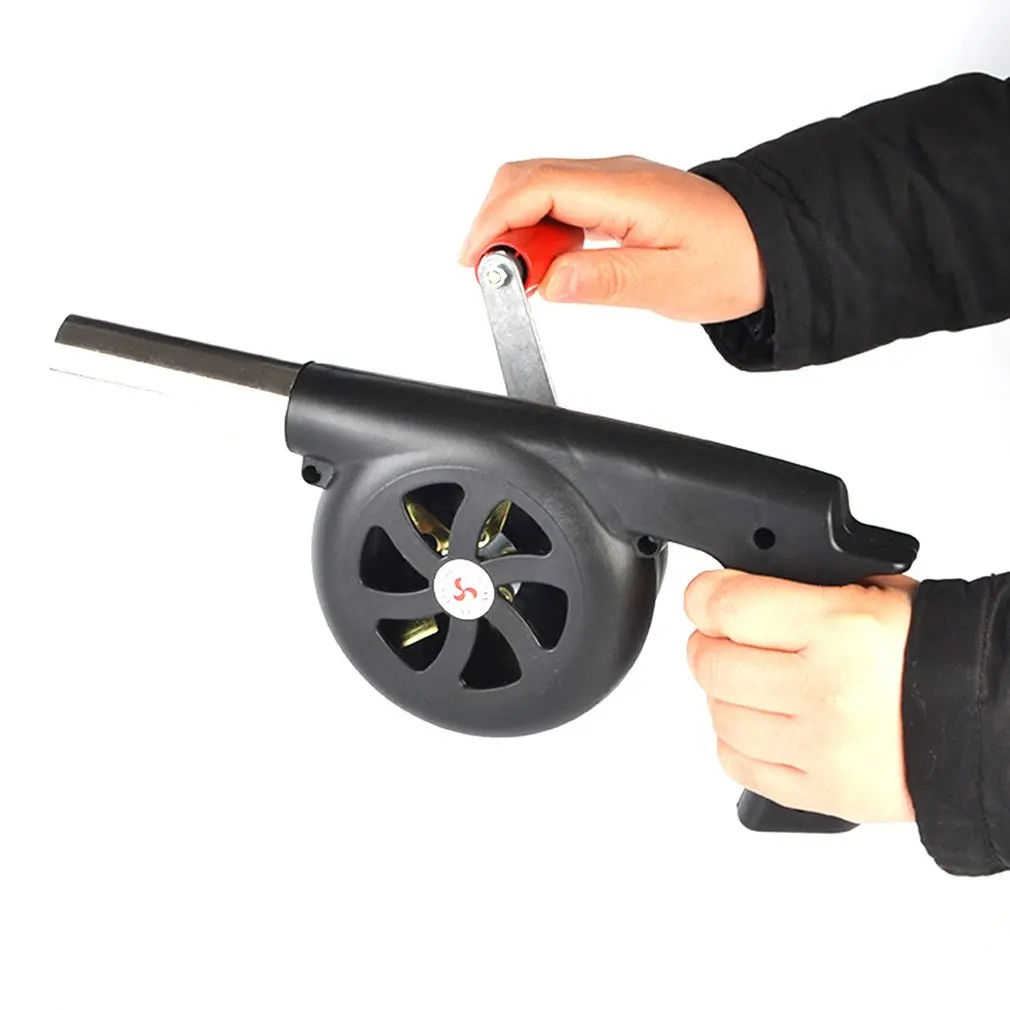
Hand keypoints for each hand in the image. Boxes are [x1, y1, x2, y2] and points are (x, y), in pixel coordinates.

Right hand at [458, 156, 765, 322]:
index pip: (537, 187)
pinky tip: (549, 268)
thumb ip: (606, 280)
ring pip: (538, 190)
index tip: (474, 261)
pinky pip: (560, 204)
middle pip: (526, 179)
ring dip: (517, 232)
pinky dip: (539, 234)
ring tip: (522, 281)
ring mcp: (614, 183)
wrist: (773, 246)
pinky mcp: (615, 198)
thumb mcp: (671, 284)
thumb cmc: (733, 262)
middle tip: (492, 276)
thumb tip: (549, 281)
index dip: (494, 221)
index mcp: (626, 191)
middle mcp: (615, 176)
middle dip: (496, 224)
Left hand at [683, 569, 918, 822]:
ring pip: (720, 716)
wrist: (991, 719)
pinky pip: (739, 765)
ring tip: (749, 683)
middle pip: (713, 664)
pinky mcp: (823, 793)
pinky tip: (760, 724)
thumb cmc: (934, 653)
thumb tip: (739, 593)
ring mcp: (822, 747)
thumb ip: (802, 594)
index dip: (704, 597)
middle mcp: (826, 689)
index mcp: (840, 628)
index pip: (729, 607)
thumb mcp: (874, 594)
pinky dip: (735, 741)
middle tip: (722, 639)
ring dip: (722, 694)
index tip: (705, 598)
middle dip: (707, 645)